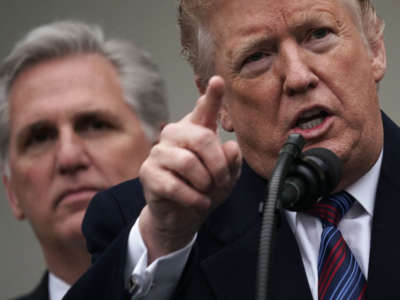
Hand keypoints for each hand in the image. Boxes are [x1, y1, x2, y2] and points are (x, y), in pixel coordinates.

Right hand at [138, 76, 241, 262]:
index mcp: (195, 131)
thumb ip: (231, 161)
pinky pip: (174, 184)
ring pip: (188, 162)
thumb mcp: (226, 177)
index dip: (212, 96)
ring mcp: (159, 152)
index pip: (204, 111)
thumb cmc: (204, 189)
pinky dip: (193, 198)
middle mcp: (175, 135)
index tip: (218, 81)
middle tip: (222, 182)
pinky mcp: (148, 173)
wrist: (182, 216)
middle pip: (202, 138)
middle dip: (218, 165)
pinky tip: (199, 202)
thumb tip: (230, 146)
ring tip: (207, 192)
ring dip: (205, 183)